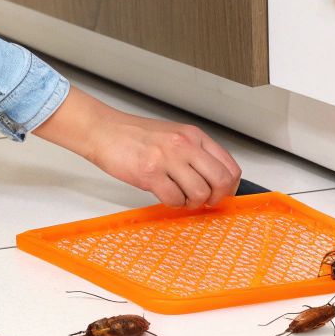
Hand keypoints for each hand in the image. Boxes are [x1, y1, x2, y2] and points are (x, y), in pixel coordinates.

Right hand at [32, 86, 241, 207]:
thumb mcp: (174, 136)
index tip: (221, 194)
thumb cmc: (136, 136)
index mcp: (194, 136)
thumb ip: (195, 154)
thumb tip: (214, 180)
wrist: (105, 131)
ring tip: (181, 198)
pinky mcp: (150, 173)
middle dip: (216, 198)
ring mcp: (168, 159)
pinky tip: (165, 195)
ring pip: (200, 193)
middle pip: (221, 181)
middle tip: (204, 201)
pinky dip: (173, 204)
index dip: (230, 187)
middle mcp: (184, 145)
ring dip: (192, 203)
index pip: (229, 166)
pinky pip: (174, 199)